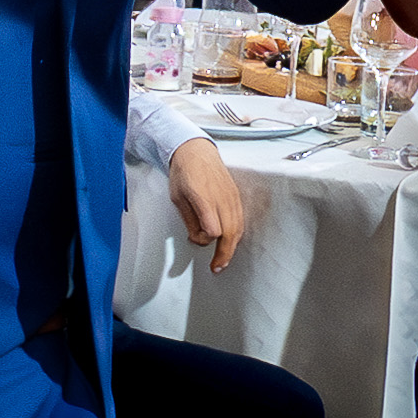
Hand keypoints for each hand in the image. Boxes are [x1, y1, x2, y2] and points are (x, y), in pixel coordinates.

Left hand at [165, 136, 253, 258]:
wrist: (196, 151)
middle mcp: (221, 199)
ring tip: (224, 260)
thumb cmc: (184, 172)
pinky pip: (240, 219)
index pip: (212, 230)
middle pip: (230, 233)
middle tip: (217, 267)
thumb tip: (198, 238)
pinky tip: (230, 241)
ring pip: (238, 228)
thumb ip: (189, 220)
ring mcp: (231, 197)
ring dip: (232, 247)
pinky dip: (236, 234)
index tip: (195, 239)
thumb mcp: (178, 198)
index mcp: (204, 199)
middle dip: (224, 254)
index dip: (204, 240)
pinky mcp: (236, 196)